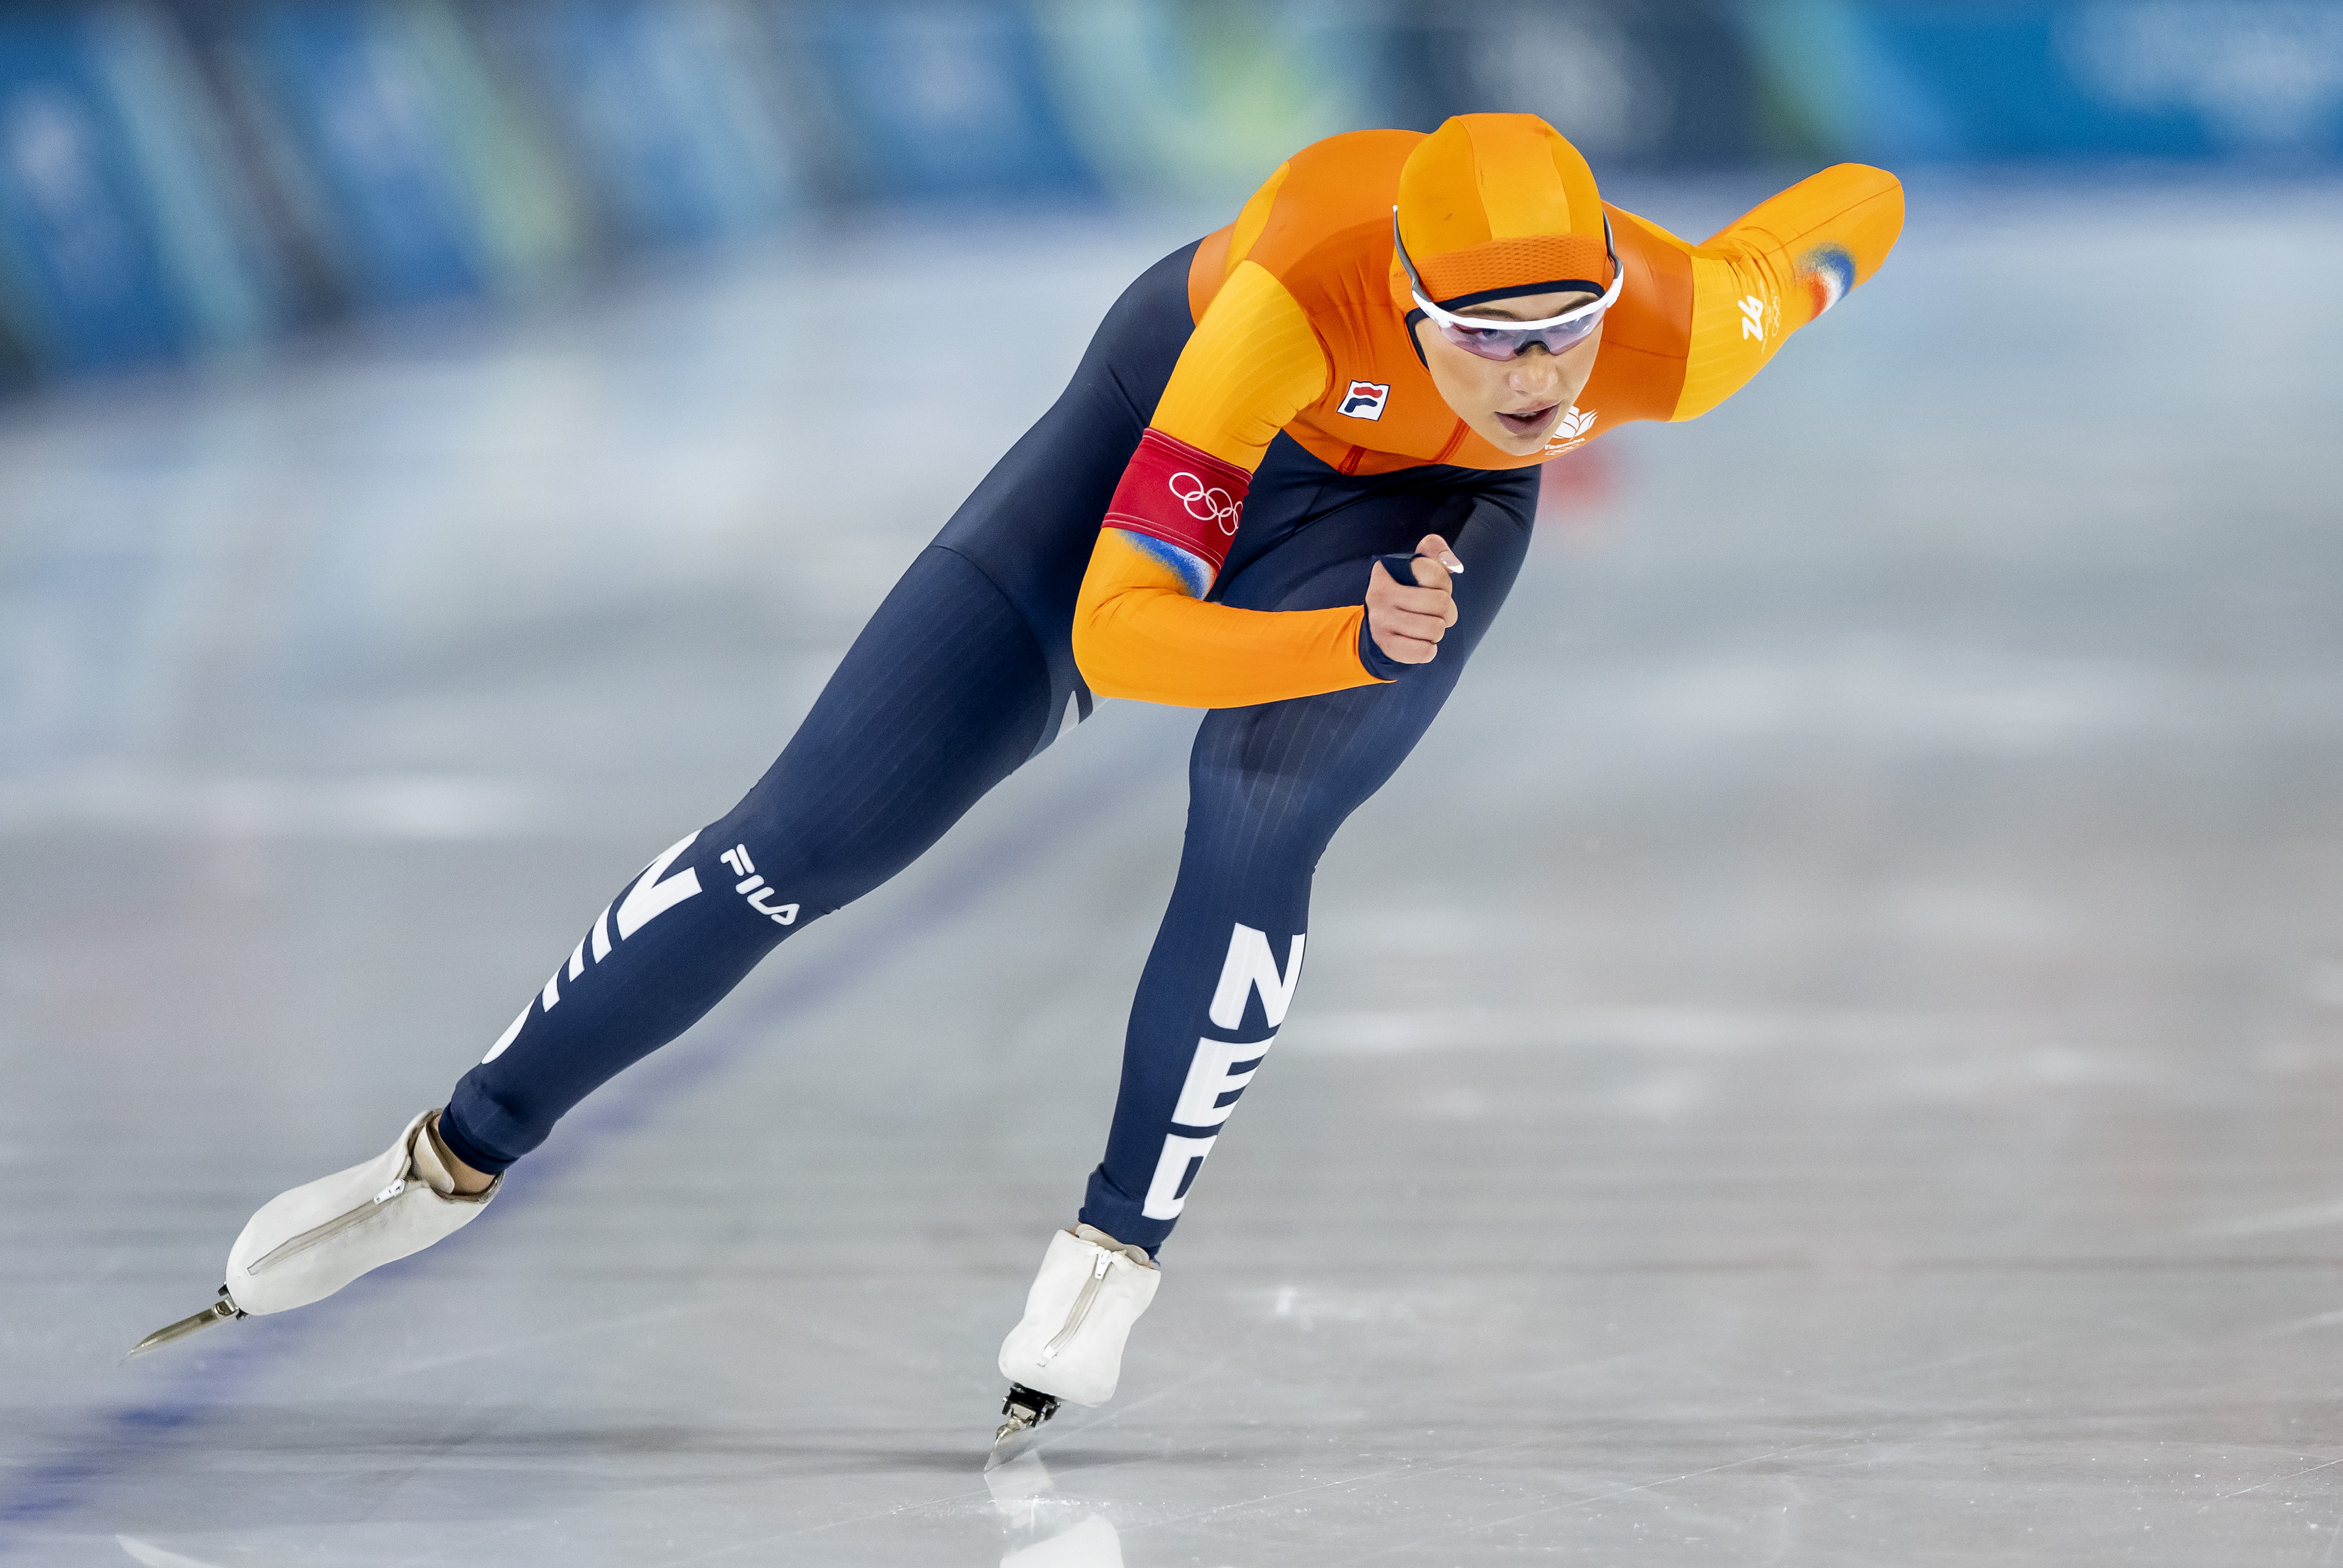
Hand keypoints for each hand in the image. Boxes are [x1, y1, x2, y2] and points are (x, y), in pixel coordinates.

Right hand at [1365, 533, 1462, 665]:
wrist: (1381, 623)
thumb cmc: (1407, 590)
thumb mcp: (1417, 564)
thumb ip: (1435, 550)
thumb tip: (1454, 564)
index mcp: (1387, 569)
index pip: (1436, 574)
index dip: (1443, 584)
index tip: (1432, 588)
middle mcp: (1379, 593)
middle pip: (1440, 603)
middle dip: (1446, 611)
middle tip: (1435, 613)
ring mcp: (1380, 620)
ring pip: (1435, 628)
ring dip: (1437, 631)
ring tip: (1426, 626)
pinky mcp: (1385, 644)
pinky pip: (1424, 651)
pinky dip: (1429, 650)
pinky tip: (1421, 643)